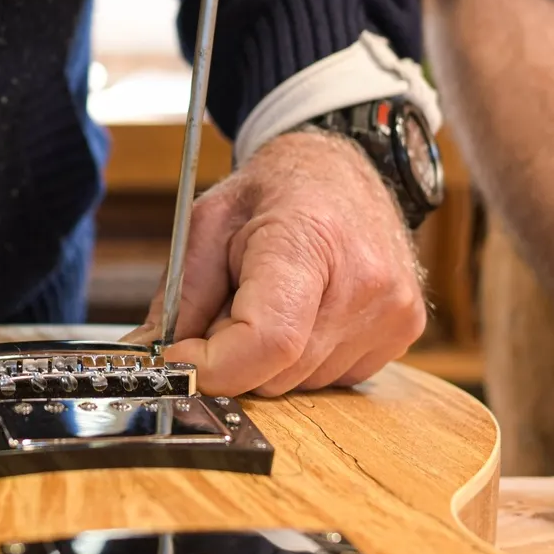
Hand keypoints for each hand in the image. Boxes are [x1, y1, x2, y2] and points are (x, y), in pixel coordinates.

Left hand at [124, 129, 425, 394]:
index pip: (267, 341)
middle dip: (232, 357)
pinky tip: (304, 311)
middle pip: (276, 371)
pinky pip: (332, 379)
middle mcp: (364, 281)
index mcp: (309, 241)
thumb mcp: (207, 223)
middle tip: (224, 309)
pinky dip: (302, 359)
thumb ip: (177, 297)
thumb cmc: (273, 192)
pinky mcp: (405, 330)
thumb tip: (148, 358)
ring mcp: (392, 310)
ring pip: (301, 384)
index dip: (211, 366)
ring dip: (267, 359)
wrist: (341, 169)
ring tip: (269, 301)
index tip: (176, 359)